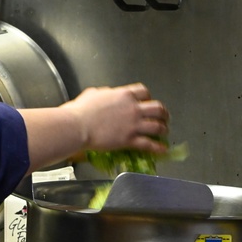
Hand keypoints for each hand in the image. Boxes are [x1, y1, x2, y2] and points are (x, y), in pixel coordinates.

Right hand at [21, 83, 169, 172]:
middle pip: (157, 108)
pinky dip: (158, 148)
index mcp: (124, 95)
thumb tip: (106, 94)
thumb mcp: (93, 93)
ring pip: (157, 126)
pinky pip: (149, 144)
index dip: (148, 97)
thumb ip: (105, 93)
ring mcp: (133, 124)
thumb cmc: (81, 110)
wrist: (77, 126)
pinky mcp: (129, 140)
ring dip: (163, 129)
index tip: (147, 102)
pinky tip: (162, 150)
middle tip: (163, 117)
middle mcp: (133, 108)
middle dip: (162, 113)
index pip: (144, 92)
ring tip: (164, 132)